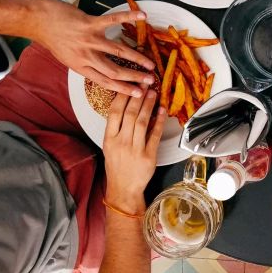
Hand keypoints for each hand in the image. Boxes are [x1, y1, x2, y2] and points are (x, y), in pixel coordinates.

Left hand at [31, 0, 154, 96]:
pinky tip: (142, 16)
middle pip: (115, 71)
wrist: (37, 21)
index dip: (124, 89)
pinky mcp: (90, 23)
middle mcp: (86, 56)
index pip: (106, 82)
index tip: (139, 94)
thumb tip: (103, 69)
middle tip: (150, 81)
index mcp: (81, 67)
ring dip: (136, 58)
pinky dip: (128, 17)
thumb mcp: (67, 58)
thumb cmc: (52, 39)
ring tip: (150, 63)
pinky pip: (112, 21)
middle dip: (135, 77)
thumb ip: (85, 64)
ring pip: (118, 51)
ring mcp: (89, 40)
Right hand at [103, 88, 165, 214]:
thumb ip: (116, 128)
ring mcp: (135, 149)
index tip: (129, 84)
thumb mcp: (109, 146)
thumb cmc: (117, 166)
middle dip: (138, 96)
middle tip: (145, 83)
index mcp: (109, 139)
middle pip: (130, 114)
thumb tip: (126, 106)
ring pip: (143, 122)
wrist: (123, 189)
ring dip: (149, 105)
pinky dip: (159, 122)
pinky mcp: (149, 156)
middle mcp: (121, 142)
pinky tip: (162, 111)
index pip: (114, 112)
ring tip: (153, 93)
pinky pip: (155, 135)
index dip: (122, 96)